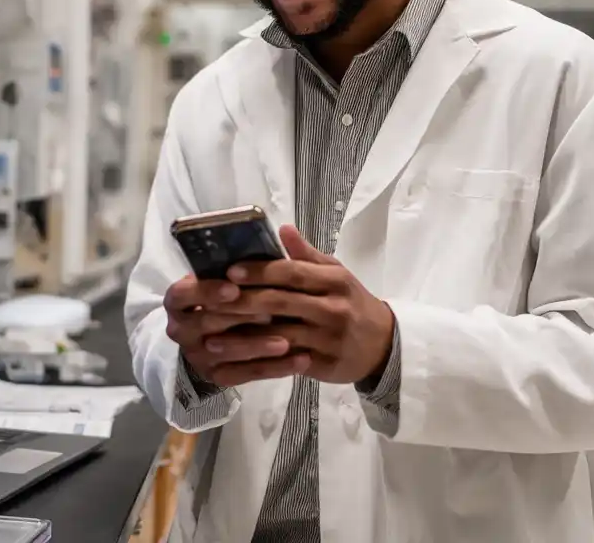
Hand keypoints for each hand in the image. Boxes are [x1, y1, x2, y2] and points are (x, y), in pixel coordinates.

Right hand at [163, 274, 310, 387]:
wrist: (227, 334)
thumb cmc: (232, 295)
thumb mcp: (238, 276)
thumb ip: (260, 260)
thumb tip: (287, 230)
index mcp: (179, 299)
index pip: (182, 294)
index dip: (206, 291)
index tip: (234, 288)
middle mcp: (182, 328)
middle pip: (205, 324)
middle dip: (239, 318)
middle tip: (269, 313)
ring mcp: (199, 355)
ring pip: (226, 352)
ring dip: (257, 346)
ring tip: (288, 340)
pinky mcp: (218, 376)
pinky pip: (246, 375)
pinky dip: (274, 368)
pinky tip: (301, 359)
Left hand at [222, 225, 395, 385]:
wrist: (384, 344)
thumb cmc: (352, 302)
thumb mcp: (337, 274)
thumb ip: (307, 255)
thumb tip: (283, 228)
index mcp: (333, 281)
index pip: (292, 273)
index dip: (260, 271)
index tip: (230, 271)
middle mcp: (332, 308)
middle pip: (281, 303)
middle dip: (242, 303)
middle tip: (208, 302)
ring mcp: (328, 339)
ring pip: (278, 337)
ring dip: (242, 339)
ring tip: (211, 339)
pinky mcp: (323, 365)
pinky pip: (285, 365)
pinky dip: (258, 364)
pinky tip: (233, 364)